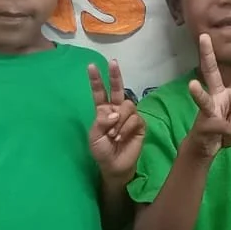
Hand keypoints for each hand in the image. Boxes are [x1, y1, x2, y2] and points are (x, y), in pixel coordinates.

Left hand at [88, 61, 145, 185]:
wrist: (114, 166)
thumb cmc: (102, 151)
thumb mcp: (95, 136)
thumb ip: (101, 122)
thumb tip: (115, 112)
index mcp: (103, 110)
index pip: (100, 92)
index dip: (96, 80)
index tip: (91, 66)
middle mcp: (117, 109)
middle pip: (118, 89)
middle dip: (115, 76)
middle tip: (113, 63)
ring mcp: (129, 116)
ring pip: (128, 106)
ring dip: (119, 120)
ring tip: (114, 135)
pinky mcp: (139, 124)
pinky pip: (135, 119)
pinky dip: (126, 128)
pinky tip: (121, 138)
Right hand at [184, 34, 230, 158]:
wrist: (205, 148)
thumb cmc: (225, 133)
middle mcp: (218, 97)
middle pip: (211, 72)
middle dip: (207, 55)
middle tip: (203, 37)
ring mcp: (208, 110)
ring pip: (202, 98)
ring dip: (197, 93)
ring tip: (191, 85)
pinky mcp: (203, 125)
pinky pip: (217, 127)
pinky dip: (228, 132)